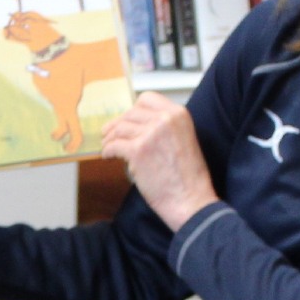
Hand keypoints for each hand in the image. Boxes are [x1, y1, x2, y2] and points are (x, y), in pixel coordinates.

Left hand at [101, 92, 219, 231]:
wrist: (191, 200)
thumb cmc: (189, 178)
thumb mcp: (185, 139)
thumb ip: (166, 128)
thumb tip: (138, 126)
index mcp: (179, 114)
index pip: (147, 99)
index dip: (134, 110)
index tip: (128, 120)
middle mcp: (165, 119)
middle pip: (131, 113)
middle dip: (118, 124)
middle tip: (109, 134)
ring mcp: (150, 134)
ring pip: (120, 128)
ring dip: (110, 138)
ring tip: (107, 145)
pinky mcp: (138, 151)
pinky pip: (114, 145)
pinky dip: (108, 150)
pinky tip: (108, 156)